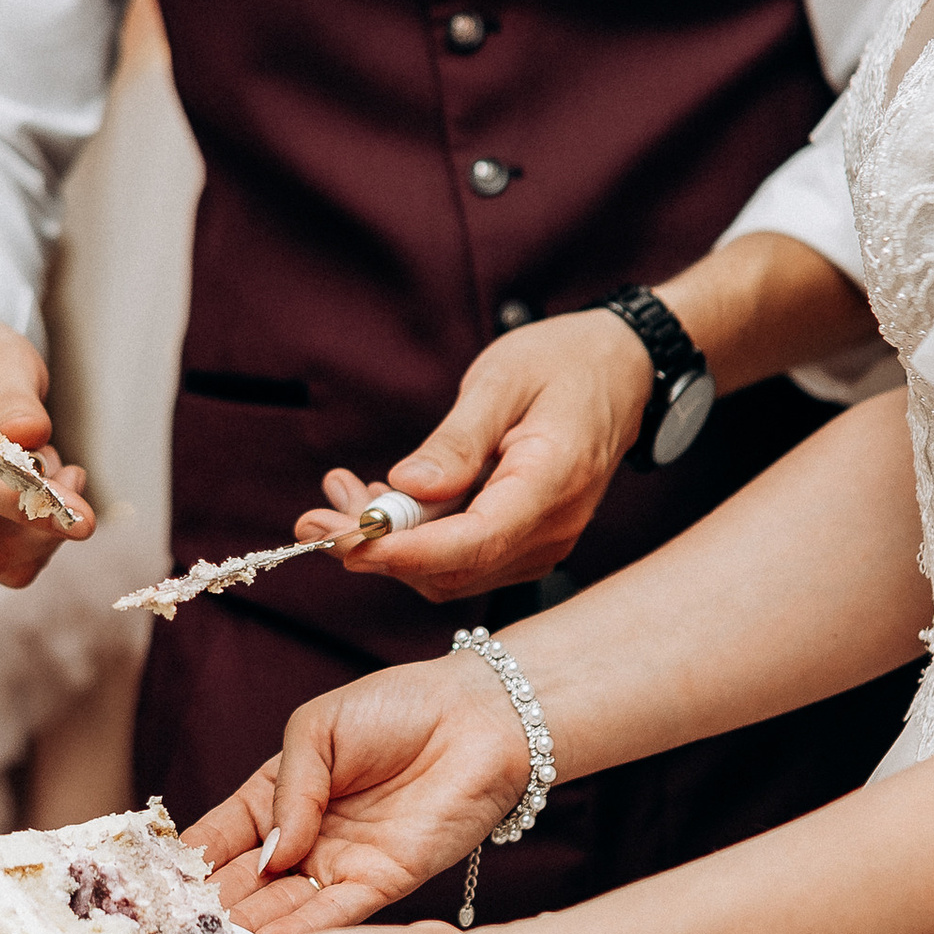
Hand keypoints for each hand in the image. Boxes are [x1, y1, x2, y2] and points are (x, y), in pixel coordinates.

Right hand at [0, 266, 92, 585]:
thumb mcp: (1, 356)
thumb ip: (16, 399)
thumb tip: (29, 437)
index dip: (29, 505)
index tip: (85, 520)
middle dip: (44, 524)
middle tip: (71, 472)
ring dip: (38, 529)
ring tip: (44, 467)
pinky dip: (27, 538)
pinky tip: (30, 492)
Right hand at [181, 651, 531, 933]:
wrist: (481, 717)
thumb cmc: (399, 706)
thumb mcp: (319, 729)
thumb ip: (289, 790)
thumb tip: (272, 851)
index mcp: (276, 796)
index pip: (218, 839)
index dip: (183, 867)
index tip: (141, 896)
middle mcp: (302, 839)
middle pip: (242, 885)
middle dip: (205, 915)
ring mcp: (339, 865)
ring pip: (281, 911)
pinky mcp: (382, 883)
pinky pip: (334, 918)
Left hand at [294, 312, 650, 600]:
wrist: (622, 368)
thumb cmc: (564, 362)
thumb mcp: (502, 380)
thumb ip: (456, 440)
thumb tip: (407, 487)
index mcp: (550, 482)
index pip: (471, 542)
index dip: (401, 551)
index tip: (341, 537)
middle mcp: (551, 528)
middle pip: (452, 568)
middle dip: (376, 551)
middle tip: (312, 519)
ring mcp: (542, 541)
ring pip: (452, 571)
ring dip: (389, 546)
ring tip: (338, 495)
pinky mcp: (527, 540)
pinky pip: (464, 556)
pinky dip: (415, 539)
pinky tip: (380, 502)